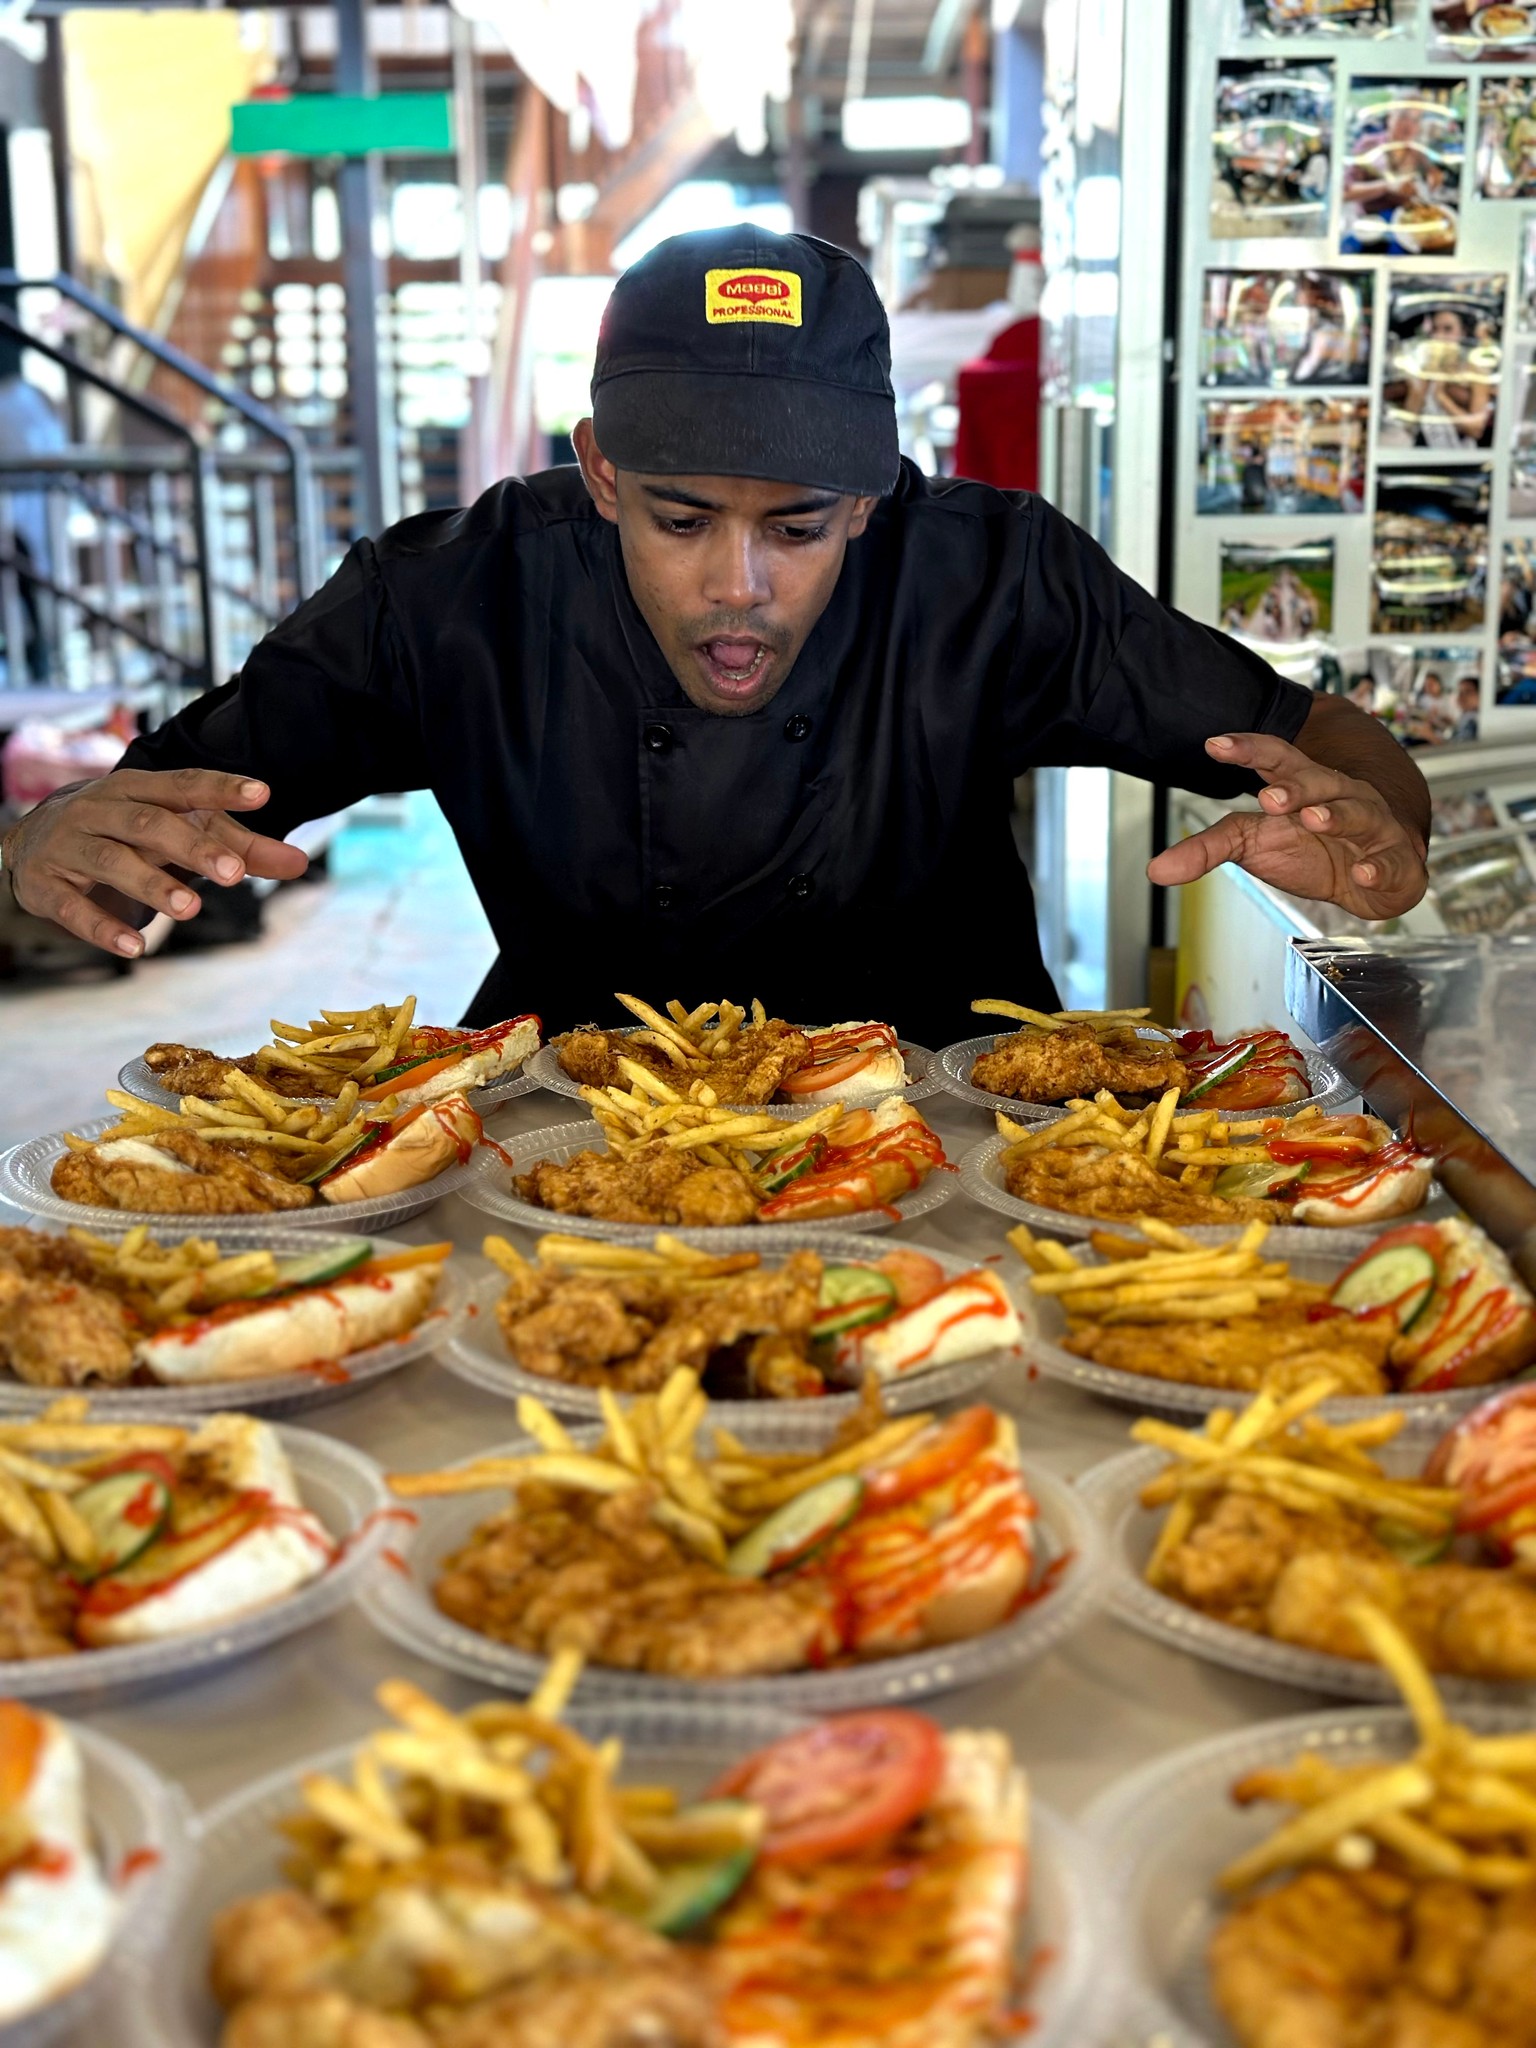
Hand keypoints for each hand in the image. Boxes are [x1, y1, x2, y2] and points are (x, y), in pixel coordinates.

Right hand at [2, 768, 308, 955]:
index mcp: (137, 788)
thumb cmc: (124, 832)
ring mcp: (68, 845)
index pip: (183, 785)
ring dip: (152, 884)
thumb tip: (299, 863)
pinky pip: (73, 907)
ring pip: (111, 861)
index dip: (221, 788)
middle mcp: (100, 809)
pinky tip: (136, 946)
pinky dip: (103, 927)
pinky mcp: (45, 884)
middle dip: (192, 847)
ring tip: (191, 908)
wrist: (28, 842)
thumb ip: (238, 846)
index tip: (263, 794)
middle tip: (234, 873)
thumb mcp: (176, 830)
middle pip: (149, 824)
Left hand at [1145, 731, 1427, 919]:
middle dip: (1297, 786)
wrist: (1373, 874)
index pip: (1275, 759)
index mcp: (1302, 786)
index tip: (1213, 744)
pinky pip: (1390, 862)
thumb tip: (1155, 870)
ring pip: (1359, 812)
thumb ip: (1208, 848)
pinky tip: (1364, 874)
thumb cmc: (1311, 847)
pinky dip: (1379, 868)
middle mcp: (1340, 797)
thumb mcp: (1254, 843)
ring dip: (1338, 815)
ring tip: (1314, 819)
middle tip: (1269, 796)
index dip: (1247, 750)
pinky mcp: (1396, 861)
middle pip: (1319, 781)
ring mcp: (1372, 825)